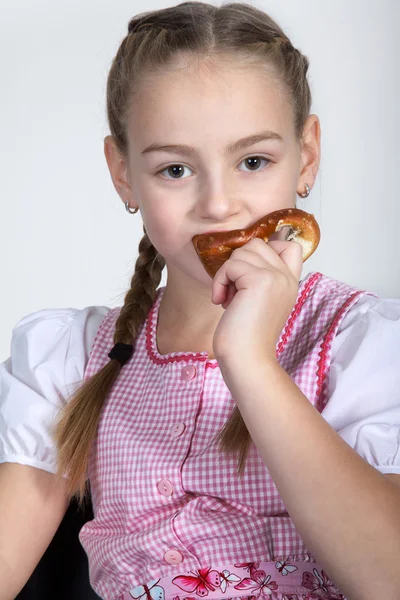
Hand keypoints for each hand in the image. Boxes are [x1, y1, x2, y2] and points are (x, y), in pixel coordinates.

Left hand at [211, 238, 302, 366]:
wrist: (247, 360)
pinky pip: (231, 265)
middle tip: (234, 291)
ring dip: (227, 273)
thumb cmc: (246, 336)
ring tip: (229, 298)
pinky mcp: (260, 280)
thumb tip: (241, 253)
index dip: (265, 250)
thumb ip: (259, 277)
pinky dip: (220, 282)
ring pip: (242, 252)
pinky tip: (221, 302)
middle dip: (238, 264)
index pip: (289, 245)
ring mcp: (276, 277)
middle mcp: (287, 277)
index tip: (248, 275)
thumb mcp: (259, 301)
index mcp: (290, 282)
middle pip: (257, 244)